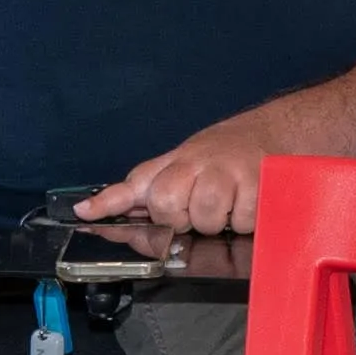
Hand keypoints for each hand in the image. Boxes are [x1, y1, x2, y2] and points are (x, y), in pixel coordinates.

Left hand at [82, 114, 282, 241]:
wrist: (271, 132)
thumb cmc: (218, 156)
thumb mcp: (177, 164)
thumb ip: (136, 191)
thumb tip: (88, 208)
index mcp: (174, 162)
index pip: (136, 183)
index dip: (108, 202)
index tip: (84, 212)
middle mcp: (197, 163)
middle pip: (167, 204)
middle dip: (181, 218)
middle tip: (197, 208)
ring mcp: (228, 172)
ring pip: (205, 217)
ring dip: (216, 222)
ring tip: (226, 204)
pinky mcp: (258, 183)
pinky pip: (241, 220)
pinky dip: (245, 219)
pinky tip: (247, 201)